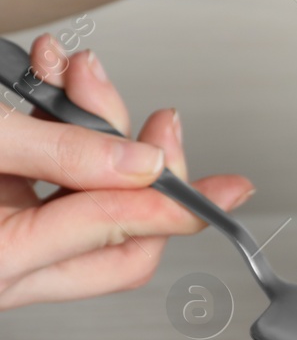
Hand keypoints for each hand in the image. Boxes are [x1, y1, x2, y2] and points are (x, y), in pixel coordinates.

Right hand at [0, 36, 253, 310]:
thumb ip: (61, 153)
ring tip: (79, 72)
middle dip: (143, 164)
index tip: (231, 188)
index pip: (119, 235)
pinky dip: (58, 132)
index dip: (178, 202)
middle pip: (116, 235)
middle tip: (161, 120)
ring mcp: (1, 240)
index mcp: (0, 260)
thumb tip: (140, 164)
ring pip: (84, 202)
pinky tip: (53, 84)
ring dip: (92, 130)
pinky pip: (48, 183)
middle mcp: (2, 266)